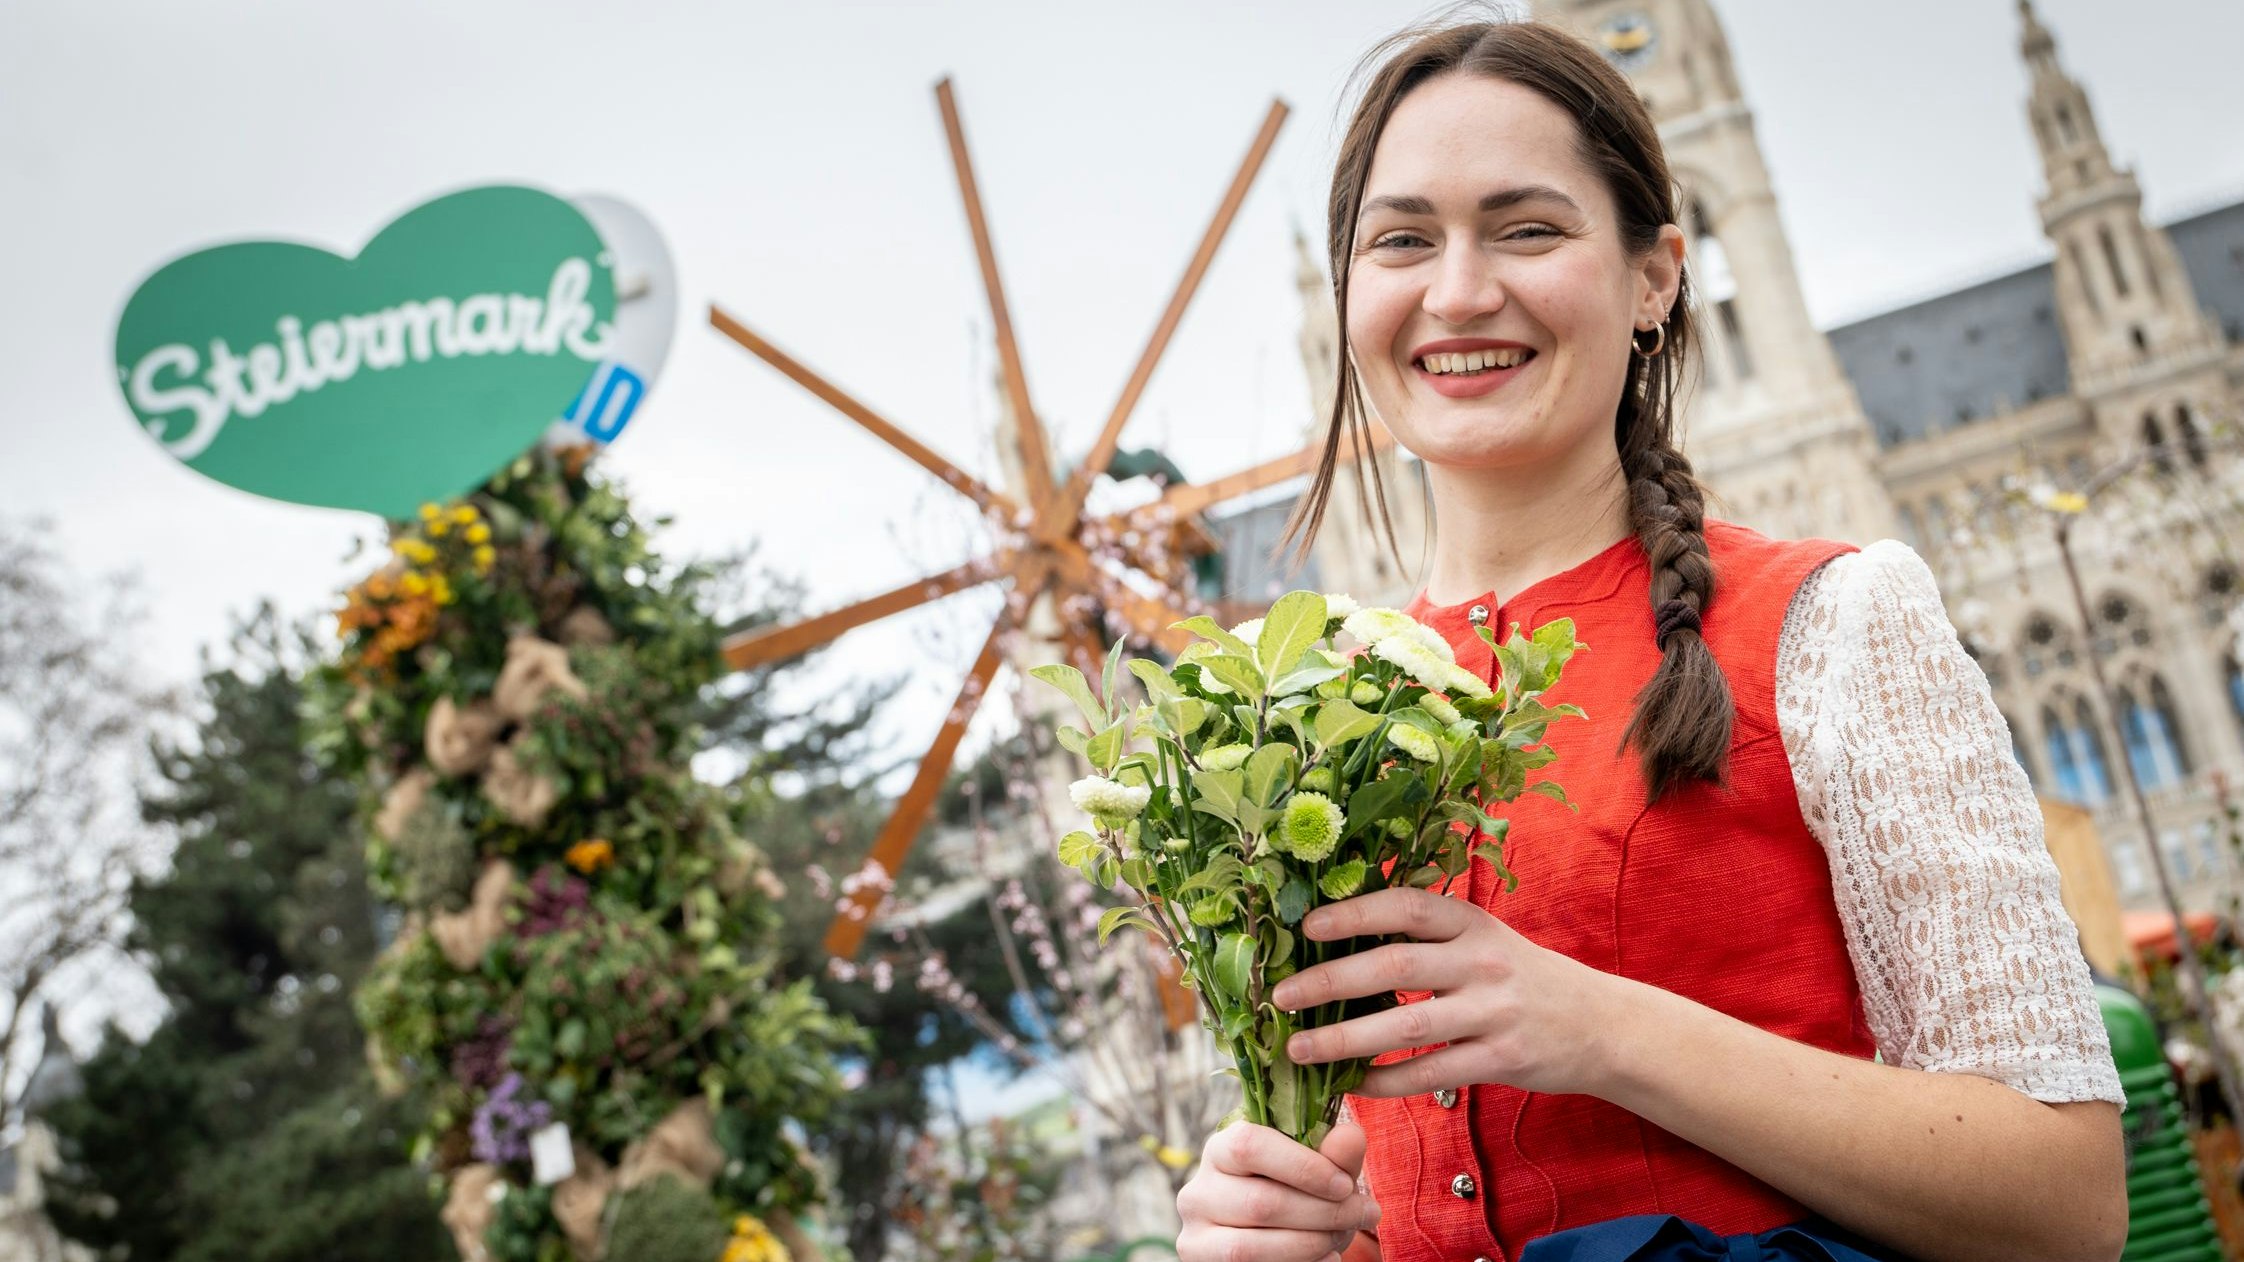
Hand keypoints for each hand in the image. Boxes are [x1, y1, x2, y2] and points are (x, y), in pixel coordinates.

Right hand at [1176, 1120, 1380, 1261]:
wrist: (1271, 1240)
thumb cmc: (1294, 1194)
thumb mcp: (1317, 1172)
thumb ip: (1335, 1154)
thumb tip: (1351, 1137)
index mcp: (1222, 1148)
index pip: (1249, 1146)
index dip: (1302, 1167)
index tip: (1345, 1185)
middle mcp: (1199, 1188)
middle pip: (1260, 1202)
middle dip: (1323, 1212)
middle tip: (1364, 1214)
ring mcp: (1196, 1232)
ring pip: (1251, 1245)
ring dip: (1310, 1244)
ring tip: (1342, 1237)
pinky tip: (1326, 1258)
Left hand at [1269, 887, 1634, 1098]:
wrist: (1600, 1025)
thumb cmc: (1522, 978)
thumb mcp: (1484, 939)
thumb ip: (1428, 936)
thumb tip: (1341, 934)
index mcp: (1472, 923)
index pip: (1407, 907)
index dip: (1355, 912)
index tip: (1307, 926)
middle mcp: (1481, 961)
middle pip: (1395, 965)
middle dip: (1330, 981)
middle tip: (1281, 995)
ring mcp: (1493, 1012)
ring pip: (1405, 1026)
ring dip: (1344, 1039)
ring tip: (1298, 1048)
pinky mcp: (1500, 1058)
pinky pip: (1430, 1073)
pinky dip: (1386, 1082)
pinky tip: (1352, 1084)